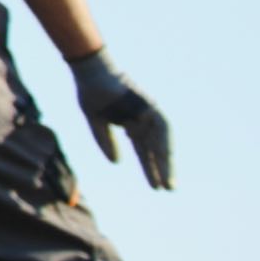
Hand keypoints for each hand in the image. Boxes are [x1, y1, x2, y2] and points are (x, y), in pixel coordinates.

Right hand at [69, 50, 172, 188]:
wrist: (90, 71)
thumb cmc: (91, 92)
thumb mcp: (97, 121)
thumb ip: (106, 140)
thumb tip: (117, 162)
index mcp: (131, 122)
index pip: (144, 149)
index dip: (150, 167)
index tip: (156, 186)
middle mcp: (143, 118)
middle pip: (155, 147)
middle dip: (162, 168)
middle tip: (169, 189)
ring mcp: (148, 110)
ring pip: (161, 140)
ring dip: (165, 161)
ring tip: (167, 181)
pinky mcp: (149, 105)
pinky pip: (161, 127)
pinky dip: (163, 144)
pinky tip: (164, 159)